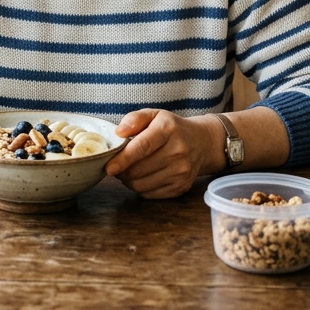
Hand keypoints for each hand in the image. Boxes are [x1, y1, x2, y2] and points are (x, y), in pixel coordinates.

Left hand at [104, 109, 224, 198]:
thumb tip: (119, 133)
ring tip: (127, 170)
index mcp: (168, 130)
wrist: (201, 143)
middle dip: (122, 171)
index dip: (123, 159)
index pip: (143, 147)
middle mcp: (178, 152)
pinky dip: (140, 188)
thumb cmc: (172, 128)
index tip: (109, 167)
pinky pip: (150, 194)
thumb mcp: (154, 115)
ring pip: (143, 185)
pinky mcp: (181, 187)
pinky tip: (140, 177)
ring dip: (128, 180)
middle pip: (140, 169)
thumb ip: (134, 119)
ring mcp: (181, 172)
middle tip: (115, 165)